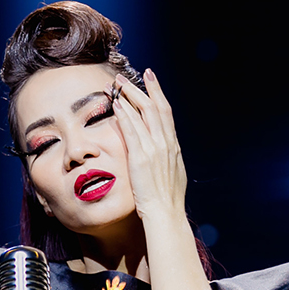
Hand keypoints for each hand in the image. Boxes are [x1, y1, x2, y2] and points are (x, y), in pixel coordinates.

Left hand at [112, 69, 186, 219]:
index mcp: (173, 146)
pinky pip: (132, 131)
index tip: (150, 78)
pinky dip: (125, 115)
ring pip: (142, 114)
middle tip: (126, 77)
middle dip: (140, 88)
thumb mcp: (172, 173)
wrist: (166, 213)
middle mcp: (166, 143)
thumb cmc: (166, 199)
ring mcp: (154, 149)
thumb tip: (162, 153)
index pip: (165, 112)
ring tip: (115, 85)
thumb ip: (166, 159)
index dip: (157, 92)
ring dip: (128, 96)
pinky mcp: (141, 157)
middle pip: (154, 106)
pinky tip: (116, 104)